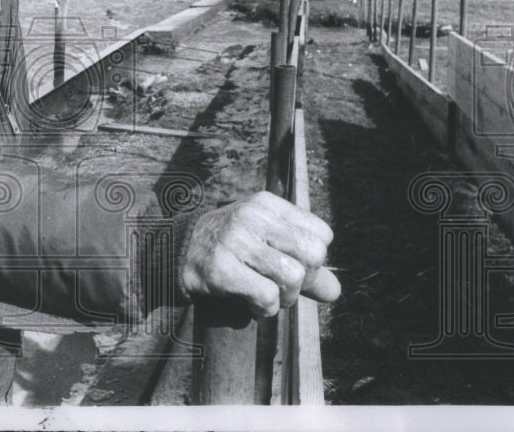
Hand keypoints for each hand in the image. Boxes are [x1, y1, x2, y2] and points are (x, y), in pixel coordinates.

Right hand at [181, 191, 339, 316]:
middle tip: (283, 286)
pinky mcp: (221, 267)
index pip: (322, 235)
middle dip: (304, 280)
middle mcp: (253, 216)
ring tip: (266, 296)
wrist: (178, 251)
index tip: (292, 265)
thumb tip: (335, 292)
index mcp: (268, 204)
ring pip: (292, 277)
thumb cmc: (232, 248)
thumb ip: (303, 266)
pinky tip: (251, 304)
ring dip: (284, 298)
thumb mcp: (267, 244)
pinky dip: (265, 309)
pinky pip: (266, 296)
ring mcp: (235, 240)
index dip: (314, 260)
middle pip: (313, 255)